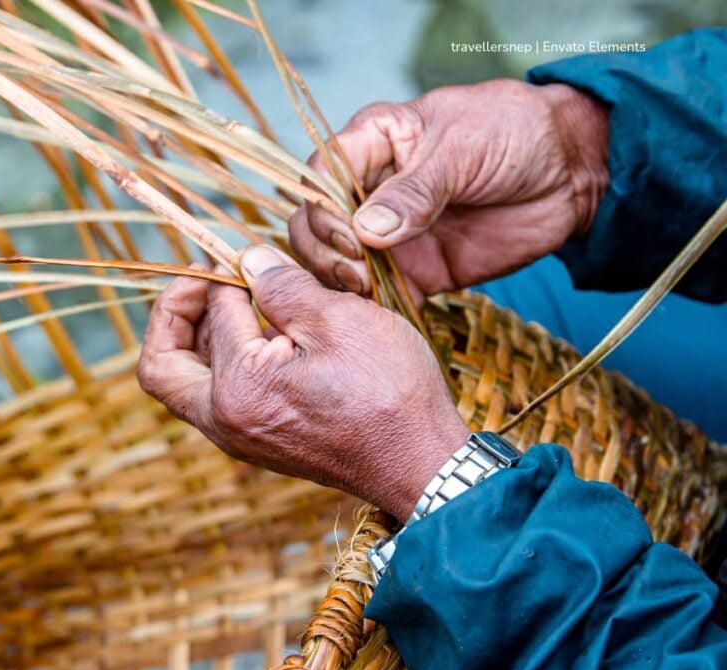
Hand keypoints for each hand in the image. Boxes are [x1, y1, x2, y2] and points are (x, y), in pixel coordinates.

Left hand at [137, 245, 469, 519]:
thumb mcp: (337, 319)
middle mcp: (225, 422)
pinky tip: (266, 335)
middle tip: (201, 281)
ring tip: (239, 302)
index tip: (252, 257)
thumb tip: (248, 260)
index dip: (228, 272)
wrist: (422, 462)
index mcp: (236, 389)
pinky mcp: (261, 442)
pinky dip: (226, 361)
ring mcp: (241, 437)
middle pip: (163, 365)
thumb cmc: (388, 393)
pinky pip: (219, 398)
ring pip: (189, 383)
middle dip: (173, 315)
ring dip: (200, 337)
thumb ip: (281, 284)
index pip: (211, 311)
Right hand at [291, 79, 609, 299]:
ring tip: (368, 294)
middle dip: (325, 252)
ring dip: (343, 284)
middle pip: (316, 226)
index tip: (348, 237)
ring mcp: (389, 235)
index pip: (320, 176)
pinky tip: (383, 318)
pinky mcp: (416, 271)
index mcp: (371, 143)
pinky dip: (375, 310)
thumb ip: (415, 191)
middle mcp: (369, 191)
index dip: (321, 209)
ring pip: (338, 264)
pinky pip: (380, 296)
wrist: (572, 171)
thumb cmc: (514, 132)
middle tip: (357, 273)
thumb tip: (366, 229)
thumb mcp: (462, 149)